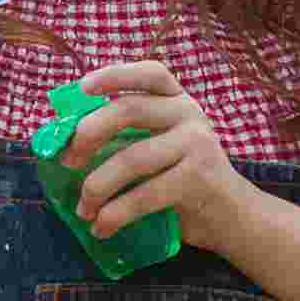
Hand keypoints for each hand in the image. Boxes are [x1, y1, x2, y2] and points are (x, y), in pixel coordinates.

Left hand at [60, 62, 255, 250]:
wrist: (231, 215)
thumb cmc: (184, 178)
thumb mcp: (163, 145)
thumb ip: (129, 135)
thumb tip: (69, 143)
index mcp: (178, 100)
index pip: (150, 74)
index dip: (115, 75)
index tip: (83, 88)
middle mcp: (189, 114)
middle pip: (129, 110)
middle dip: (88, 135)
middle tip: (68, 161)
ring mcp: (196, 144)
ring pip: (131, 158)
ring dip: (97, 186)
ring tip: (83, 209)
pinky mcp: (197, 179)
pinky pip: (143, 195)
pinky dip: (115, 214)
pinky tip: (102, 226)